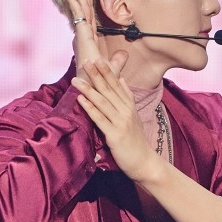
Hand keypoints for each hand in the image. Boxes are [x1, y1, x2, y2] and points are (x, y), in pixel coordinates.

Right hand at [64, 0, 127, 76]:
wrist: (95, 87)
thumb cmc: (101, 81)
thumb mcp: (112, 69)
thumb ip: (117, 61)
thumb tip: (123, 55)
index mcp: (91, 41)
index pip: (90, 18)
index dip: (88, 5)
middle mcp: (85, 36)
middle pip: (84, 10)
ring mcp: (82, 34)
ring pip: (81, 9)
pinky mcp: (81, 35)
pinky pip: (78, 15)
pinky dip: (74, 2)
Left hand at [72, 57, 155, 182]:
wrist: (144, 162)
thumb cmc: (135, 141)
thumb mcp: (133, 116)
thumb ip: (127, 97)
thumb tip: (122, 79)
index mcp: (129, 105)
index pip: (117, 84)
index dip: (107, 71)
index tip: (97, 58)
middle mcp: (126, 111)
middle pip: (109, 89)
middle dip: (97, 74)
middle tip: (86, 61)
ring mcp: (121, 122)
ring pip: (103, 102)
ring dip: (89, 89)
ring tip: (76, 79)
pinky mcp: (115, 135)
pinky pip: (100, 119)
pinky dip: (90, 108)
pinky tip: (81, 99)